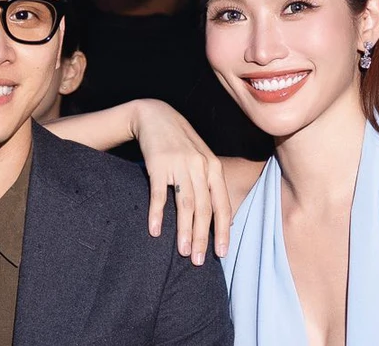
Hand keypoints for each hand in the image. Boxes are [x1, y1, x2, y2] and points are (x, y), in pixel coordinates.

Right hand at [128, 99, 231, 264]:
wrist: (155, 116)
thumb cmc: (180, 142)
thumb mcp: (200, 159)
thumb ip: (209, 184)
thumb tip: (221, 217)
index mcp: (213, 167)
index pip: (221, 204)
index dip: (223, 230)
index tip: (221, 253)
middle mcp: (199, 166)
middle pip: (204, 208)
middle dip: (202, 237)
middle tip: (198, 260)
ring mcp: (179, 164)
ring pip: (185, 204)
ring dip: (184, 230)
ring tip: (182, 251)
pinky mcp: (158, 164)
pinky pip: (159, 194)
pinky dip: (157, 214)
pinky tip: (155, 231)